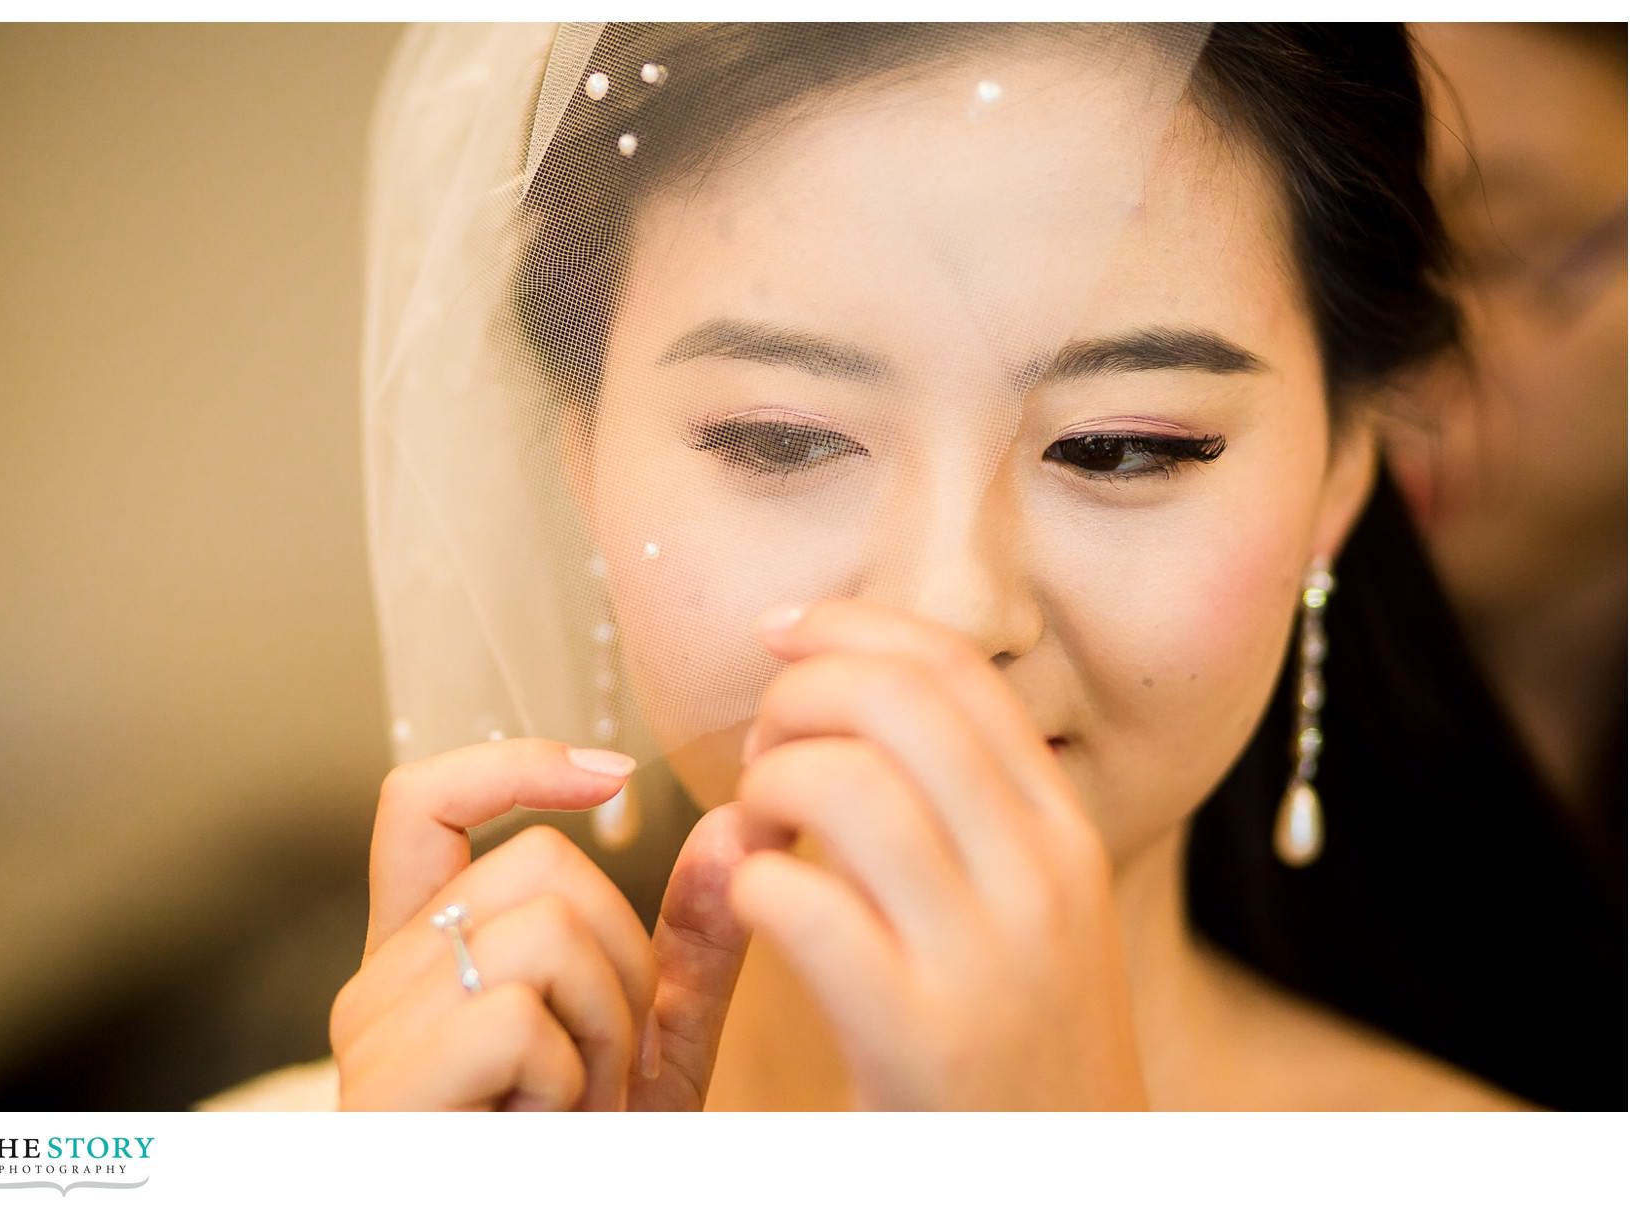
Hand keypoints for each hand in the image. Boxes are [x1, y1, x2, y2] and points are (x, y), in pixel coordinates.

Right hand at [330, 738, 758, 1110]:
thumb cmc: (585, 1165)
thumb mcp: (654, 1049)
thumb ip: (691, 945)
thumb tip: (737, 825)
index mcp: (429, 959)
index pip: (423, 805)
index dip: (513, 766)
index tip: (614, 774)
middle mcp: (380, 984)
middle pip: (540, 867)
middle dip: (622, 963)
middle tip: (607, 1069)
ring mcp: (370, 1036)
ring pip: (541, 930)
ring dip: (605, 1027)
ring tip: (583, 1106)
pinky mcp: (382, 1090)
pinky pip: (517, 1013)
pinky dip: (569, 1077)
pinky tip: (549, 1131)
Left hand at [731, 600, 1146, 1109]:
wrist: (1065, 1192)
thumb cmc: (1020, 1050)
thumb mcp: (1031, 915)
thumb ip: (964, 816)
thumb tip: (850, 708)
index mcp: (1063, 833)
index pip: (956, 670)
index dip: (853, 625)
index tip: (781, 631)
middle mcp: (1040, 876)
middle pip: (895, 702)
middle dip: (797, 695)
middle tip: (761, 751)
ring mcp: (987, 957)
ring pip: (844, 784)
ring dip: (765, 787)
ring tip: (755, 833)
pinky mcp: (921, 1038)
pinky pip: (803, 905)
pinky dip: (751, 885)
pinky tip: (754, 908)